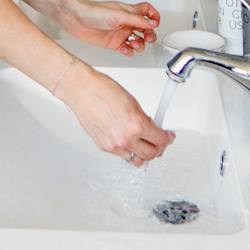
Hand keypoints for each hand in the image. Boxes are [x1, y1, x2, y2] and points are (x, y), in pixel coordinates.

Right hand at [57, 61, 174, 165]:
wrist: (82, 90)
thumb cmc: (102, 90)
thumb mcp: (132, 102)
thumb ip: (143, 119)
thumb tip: (150, 128)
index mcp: (136, 125)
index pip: (160, 140)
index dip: (167, 138)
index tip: (168, 136)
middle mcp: (126, 139)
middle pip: (151, 154)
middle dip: (158, 148)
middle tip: (159, 142)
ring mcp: (114, 145)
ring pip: (136, 159)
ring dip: (143, 154)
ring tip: (144, 145)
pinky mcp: (103, 147)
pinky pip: (121, 155)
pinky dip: (127, 150)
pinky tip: (128, 142)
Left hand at [59, 0, 159, 56]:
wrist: (76, 19)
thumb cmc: (93, 11)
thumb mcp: (119, 15)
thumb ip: (137, 20)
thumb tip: (152, 23)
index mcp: (128, 12)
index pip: (147, 11)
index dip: (154, 17)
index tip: (155, 24)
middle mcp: (125, 22)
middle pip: (145, 29)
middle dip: (149, 34)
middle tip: (147, 38)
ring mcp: (119, 32)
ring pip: (136, 40)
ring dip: (140, 45)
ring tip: (136, 46)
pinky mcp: (112, 42)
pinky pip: (125, 49)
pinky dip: (129, 51)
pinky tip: (126, 50)